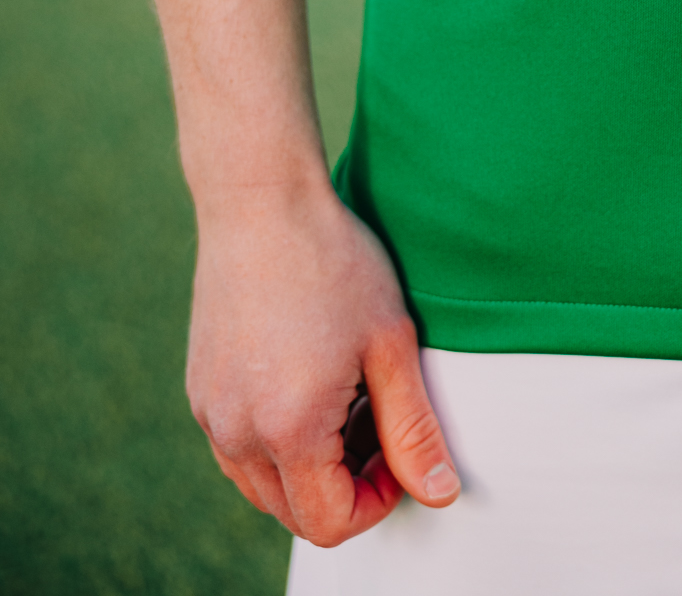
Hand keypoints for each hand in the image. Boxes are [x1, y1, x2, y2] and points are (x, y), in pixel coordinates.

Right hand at [186, 176, 459, 545]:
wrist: (261, 201)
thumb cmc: (331, 260)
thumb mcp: (390, 344)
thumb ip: (414, 429)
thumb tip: (438, 494)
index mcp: (288, 430)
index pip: (331, 523)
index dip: (377, 501)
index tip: (399, 449)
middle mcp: (236, 434)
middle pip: (295, 512)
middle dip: (346, 485)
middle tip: (379, 417)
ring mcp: (210, 414)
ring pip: (264, 484)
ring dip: (311, 465)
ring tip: (347, 393)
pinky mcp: (200, 391)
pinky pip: (239, 447)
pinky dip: (277, 438)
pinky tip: (310, 377)